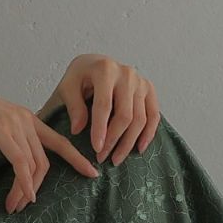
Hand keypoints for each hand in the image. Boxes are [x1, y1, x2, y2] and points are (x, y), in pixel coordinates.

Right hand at [0, 76, 100, 213]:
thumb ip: (9, 136)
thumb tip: (14, 157)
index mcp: (27, 118)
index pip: (60, 141)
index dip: (77, 158)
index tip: (92, 172)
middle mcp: (26, 120)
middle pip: (44, 161)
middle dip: (38, 188)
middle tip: (25, 206)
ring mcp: (15, 126)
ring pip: (32, 165)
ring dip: (25, 191)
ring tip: (15, 207)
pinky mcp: (2, 133)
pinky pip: (20, 163)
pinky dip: (24, 182)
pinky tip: (23, 196)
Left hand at [44, 54, 160, 166]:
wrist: (95, 64)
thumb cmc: (80, 77)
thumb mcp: (68, 87)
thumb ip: (73, 106)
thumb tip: (78, 129)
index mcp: (105, 70)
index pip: (104, 105)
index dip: (100, 129)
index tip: (96, 149)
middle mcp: (127, 73)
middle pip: (125, 115)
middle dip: (114, 140)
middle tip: (102, 157)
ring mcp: (140, 81)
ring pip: (141, 118)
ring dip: (129, 142)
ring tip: (116, 158)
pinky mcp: (149, 89)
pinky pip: (154, 115)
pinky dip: (148, 134)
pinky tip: (139, 148)